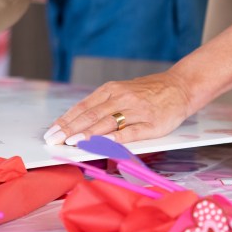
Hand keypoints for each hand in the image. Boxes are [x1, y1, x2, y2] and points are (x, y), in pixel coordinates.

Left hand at [43, 72, 193, 145]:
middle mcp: (121, 98)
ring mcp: (136, 111)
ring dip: (88, 134)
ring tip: (72, 142)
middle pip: (91, 115)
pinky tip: (103, 144)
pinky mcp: (151, 124)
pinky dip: (115, 139)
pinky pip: (130, 132)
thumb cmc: (148, 92)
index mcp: (111, 90)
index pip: (83, 106)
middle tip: (54, 140)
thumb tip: (78, 123)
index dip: (66, 120)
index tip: (51, 132)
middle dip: (70, 128)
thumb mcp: (122, 91)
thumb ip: (103, 105)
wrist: (180, 87)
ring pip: (107, 123)